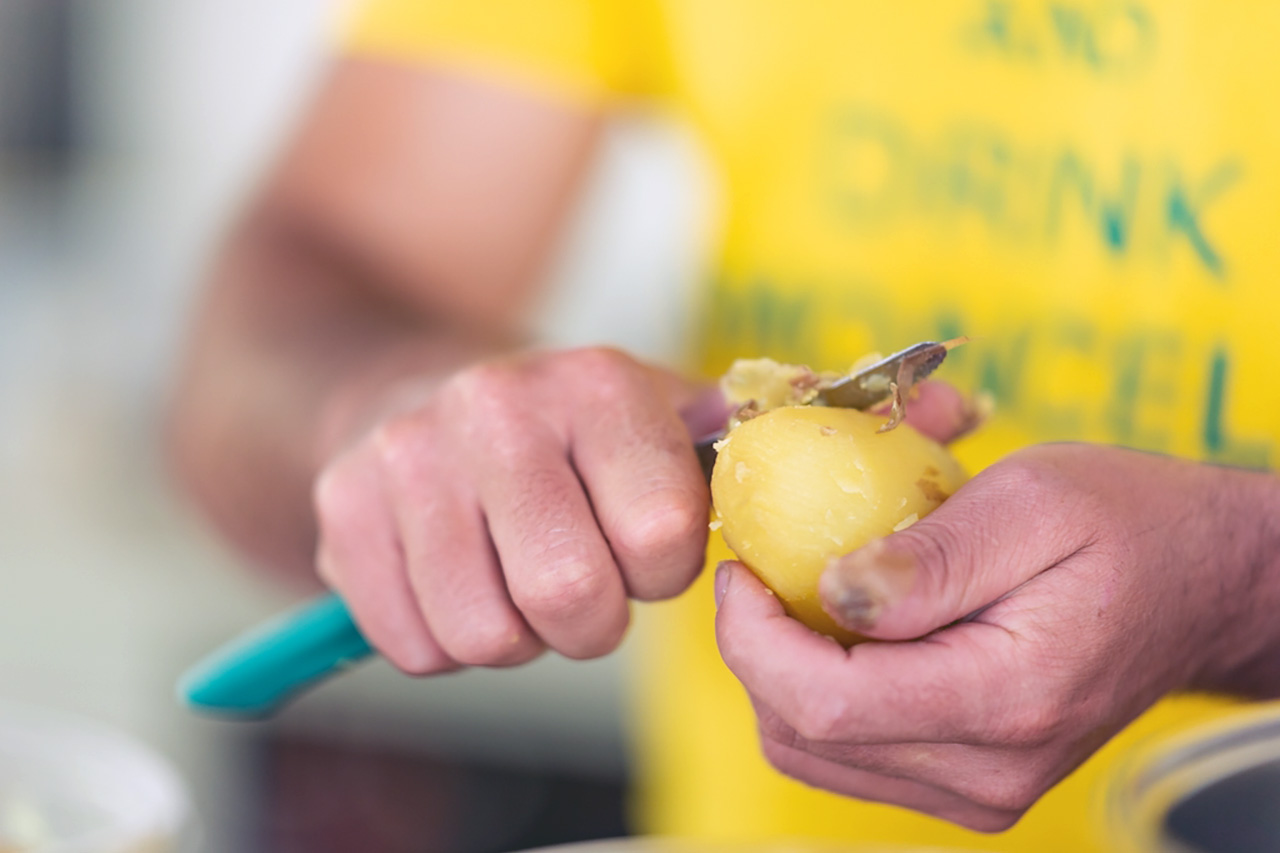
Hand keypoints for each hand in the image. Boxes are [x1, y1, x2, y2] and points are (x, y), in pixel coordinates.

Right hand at [313, 347, 725, 673]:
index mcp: (596, 383)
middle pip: (569, 598)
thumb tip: (822, 415)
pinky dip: (444, 641)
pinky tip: (456, 581)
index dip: (661, 575)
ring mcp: (407, 454)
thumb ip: (739, 438)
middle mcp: (495, 405)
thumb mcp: (660, 413)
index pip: (661, 539)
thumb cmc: (566, 431)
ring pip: (485, 637)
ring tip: (514, 577)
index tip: (645, 552)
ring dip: (515, 635)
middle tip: (581, 586)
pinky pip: (414, 647)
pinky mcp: (341, 507)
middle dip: (590, 622)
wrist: (421, 387)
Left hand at [715, 440, 1279, 830]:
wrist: (1201, 586)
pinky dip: (820, 694)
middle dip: (755, 653)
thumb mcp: (1031, 501)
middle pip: (806, 738)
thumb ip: (928, 558)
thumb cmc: (1127, 525)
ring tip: (797, 596)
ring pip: (816, 755)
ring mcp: (980, 790)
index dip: (753, 640)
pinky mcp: (969, 784)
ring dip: (781, 674)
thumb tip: (827, 591)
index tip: (742, 571)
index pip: (827, 706)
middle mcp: (990, 770)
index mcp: (1007, 697)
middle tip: (760, 572)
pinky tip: (840, 633)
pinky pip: (852, 755)